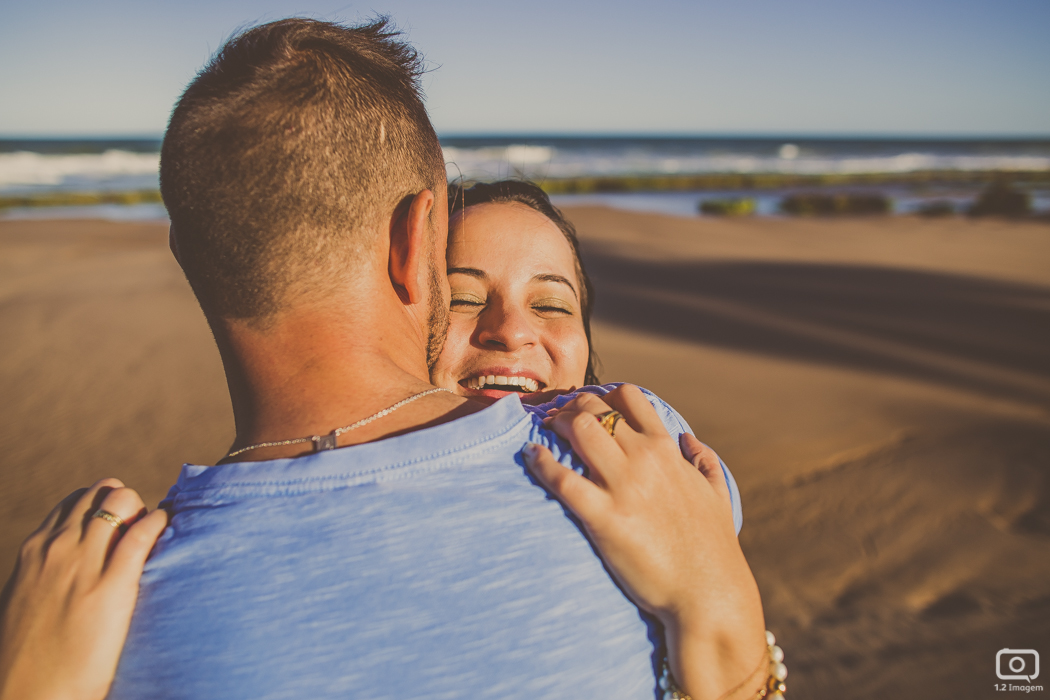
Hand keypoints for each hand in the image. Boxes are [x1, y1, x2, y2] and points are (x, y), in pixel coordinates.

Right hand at [0, 479, 167, 699]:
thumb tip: (69, 568)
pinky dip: (158, 523)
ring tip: (154, 534)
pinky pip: (142, 533)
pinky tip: (166, 531)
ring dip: (143, 509)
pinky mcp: (111, 586)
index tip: (120, 524)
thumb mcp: (27, 599)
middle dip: (128, 503)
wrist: (28, 695)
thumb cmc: (29, 656)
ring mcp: (84, 564)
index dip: (104, 506)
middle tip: (141, 529)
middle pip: (104, 492)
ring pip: (122, 501)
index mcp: (35, 549)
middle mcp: (58, 548)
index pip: (76, 501)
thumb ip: (47, 574)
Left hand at [523, 385, 766, 699]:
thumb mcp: (717, 496)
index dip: (602, 395)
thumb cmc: (713, 548)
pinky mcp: (603, 517)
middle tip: (556, 418)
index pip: (629, 397)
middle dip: (570, 406)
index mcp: (667, 449)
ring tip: (544, 432)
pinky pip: (562, 479)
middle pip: (594, 409)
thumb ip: (705, 463)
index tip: (587, 405)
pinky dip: (541, 463)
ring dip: (555, 425)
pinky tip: (531, 457)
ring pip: (578, 430)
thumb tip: (691, 440)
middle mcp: (644, 458)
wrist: (707, 593)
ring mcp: (623, 486)